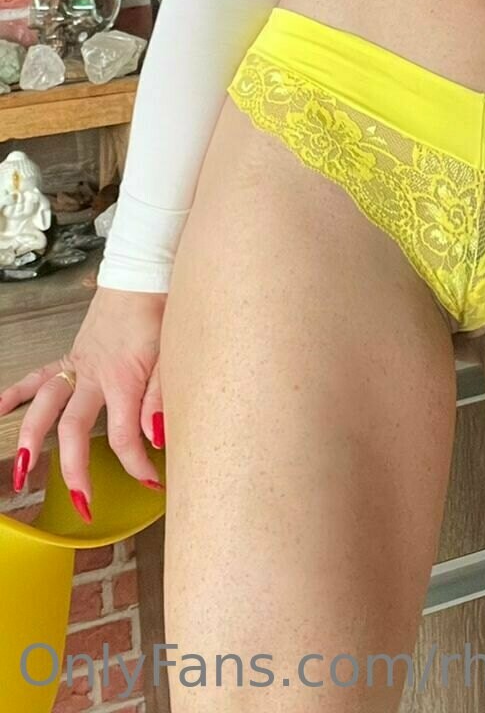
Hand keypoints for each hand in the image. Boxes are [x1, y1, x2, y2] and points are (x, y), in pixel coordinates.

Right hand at [0, 287, 167, 519]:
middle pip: (75, 430)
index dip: (136, 464)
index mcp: (123, 378)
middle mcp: (94, 375)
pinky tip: (0, 409)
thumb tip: (154, 438)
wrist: (145, 274)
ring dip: (32, 438)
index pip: (124, 436)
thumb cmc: (162, 312)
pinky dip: (16, 392)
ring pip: (45, 406)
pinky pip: (38, 376)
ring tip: (22, 472)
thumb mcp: (172, 355)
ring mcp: (78, 365)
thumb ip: (161, 397)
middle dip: (75, 470)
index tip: (151, 482)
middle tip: (81, 504)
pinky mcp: (72, 355)